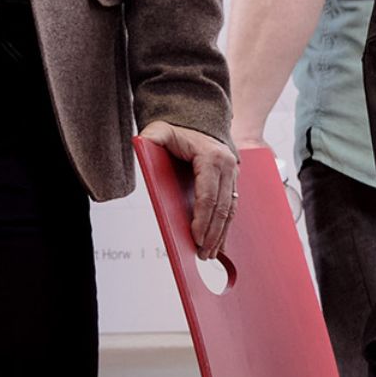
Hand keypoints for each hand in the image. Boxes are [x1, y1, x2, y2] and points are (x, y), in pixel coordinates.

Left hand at [141, 121, 238, 257]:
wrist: (194, 123)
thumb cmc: (176, 130)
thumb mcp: (159, 131)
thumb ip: (151, 137)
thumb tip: (142, 143)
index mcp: (212, 156)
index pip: (208, 195)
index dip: (202, 219)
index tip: (196, 239)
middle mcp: (227, 165)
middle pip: (222, 207)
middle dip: (213, 234)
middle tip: (202, 253)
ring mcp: (233, 173)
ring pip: (230, 210)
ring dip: (221, 234)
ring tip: (210, 254)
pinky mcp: (233, 181)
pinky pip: (231, 207)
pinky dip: (226, 227)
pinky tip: (220, 244)